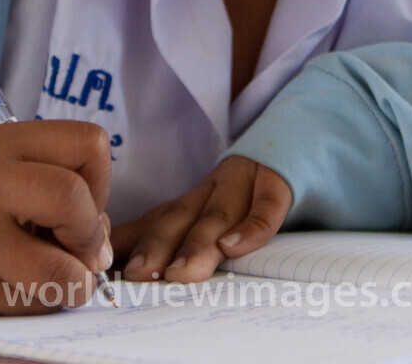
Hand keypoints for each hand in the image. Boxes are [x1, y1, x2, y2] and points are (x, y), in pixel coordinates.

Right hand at [0, 120, 113, 314]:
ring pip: (57, 273)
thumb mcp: (20, 165)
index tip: (84, 198)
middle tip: (81, 248)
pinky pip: (33, 306)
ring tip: (59, 271)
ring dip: (74, 280)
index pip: (90, 146)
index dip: (101, 182)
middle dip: (90, 233)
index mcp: (8, 143)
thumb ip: (71, 192)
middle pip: (71, 201)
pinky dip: (43, 300)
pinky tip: (25, 281)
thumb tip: (100, 256)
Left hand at [112, 156, 291, 282]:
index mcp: (195, 199)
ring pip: (217, 214)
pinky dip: (251, 227)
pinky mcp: (280, 180)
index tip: (108, 274)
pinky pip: (267, 206)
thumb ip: (172, 235)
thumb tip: (115, 268)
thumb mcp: (213, 211)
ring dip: (197, 243)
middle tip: (137, 276)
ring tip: (179, 272)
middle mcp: (213, 188)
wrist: (304, 135)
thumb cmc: (255, 192)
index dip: (131, 246)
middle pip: (179, 218)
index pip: (156, 223)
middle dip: (156, 247)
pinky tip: (234, 248)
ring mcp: (246, 182)